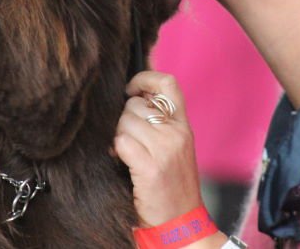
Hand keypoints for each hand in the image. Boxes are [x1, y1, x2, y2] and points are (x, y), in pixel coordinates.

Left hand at [114, 70, 203, 226]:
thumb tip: (133, 97)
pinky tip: (121, 161)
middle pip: (135, 104)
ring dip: (119, 135)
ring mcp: (165, 149)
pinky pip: (121, 142)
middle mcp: (176, 133)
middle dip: (124, 119)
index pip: (168, 83)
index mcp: (184, 125)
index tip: (130, 89)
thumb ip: (160, 121)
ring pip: (125, 122)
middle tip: (128, 139)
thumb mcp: (175, 146)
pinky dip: (116, 150)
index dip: (145, 78)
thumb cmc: (172, 184)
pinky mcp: (150, 167)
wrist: (181, 222)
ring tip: (126, 152)